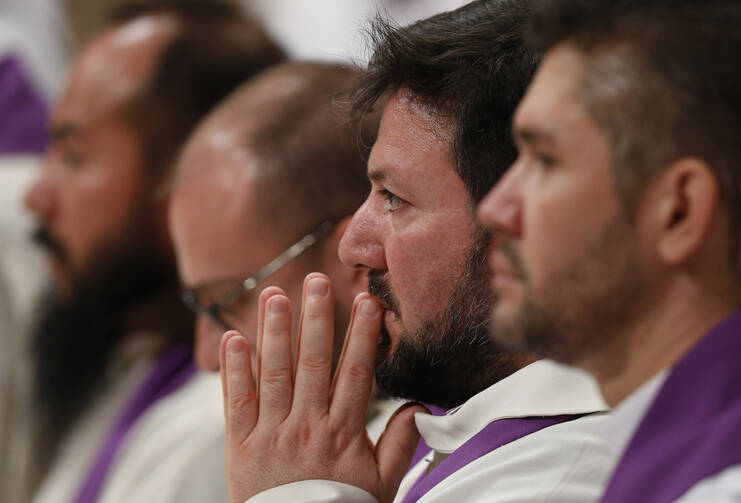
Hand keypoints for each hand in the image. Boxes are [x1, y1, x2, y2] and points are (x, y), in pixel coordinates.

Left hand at [220, 273, 423, 502]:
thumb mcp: (381, 485)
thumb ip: (401, 445)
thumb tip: (421, 408)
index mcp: (343, 435)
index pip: (356, 375)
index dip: (362, 337)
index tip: (367, 303)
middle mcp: (307, 429)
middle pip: (313, 365)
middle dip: (316, 320)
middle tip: (316, 282)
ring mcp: (271, 435)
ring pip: (274, 375)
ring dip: (274, 333)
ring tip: (275, 296)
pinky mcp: (240, 446)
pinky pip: (236, 403)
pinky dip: (233, 370)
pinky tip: (233, 338)